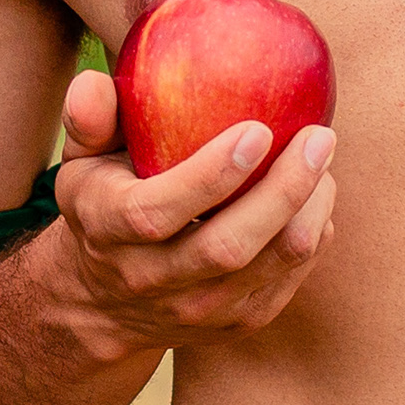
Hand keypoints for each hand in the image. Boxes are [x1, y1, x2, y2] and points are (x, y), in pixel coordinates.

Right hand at [29, 68, 337, 363]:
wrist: (107, 302)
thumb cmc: (104, 204)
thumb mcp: (80, 162)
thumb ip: (88, 119)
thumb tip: (92, 82)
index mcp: (109, 231)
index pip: (157, 213)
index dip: (211, 175)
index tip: (259, 129)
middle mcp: (152, 280)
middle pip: (228, 246)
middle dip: (283, 189)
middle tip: (319, 136)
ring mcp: (199, 310)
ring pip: (271, 264)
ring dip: (310, 209)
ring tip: (324, 158)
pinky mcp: (239, 323)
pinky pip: (291, 279)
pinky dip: (314, 233)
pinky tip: (318, 194)